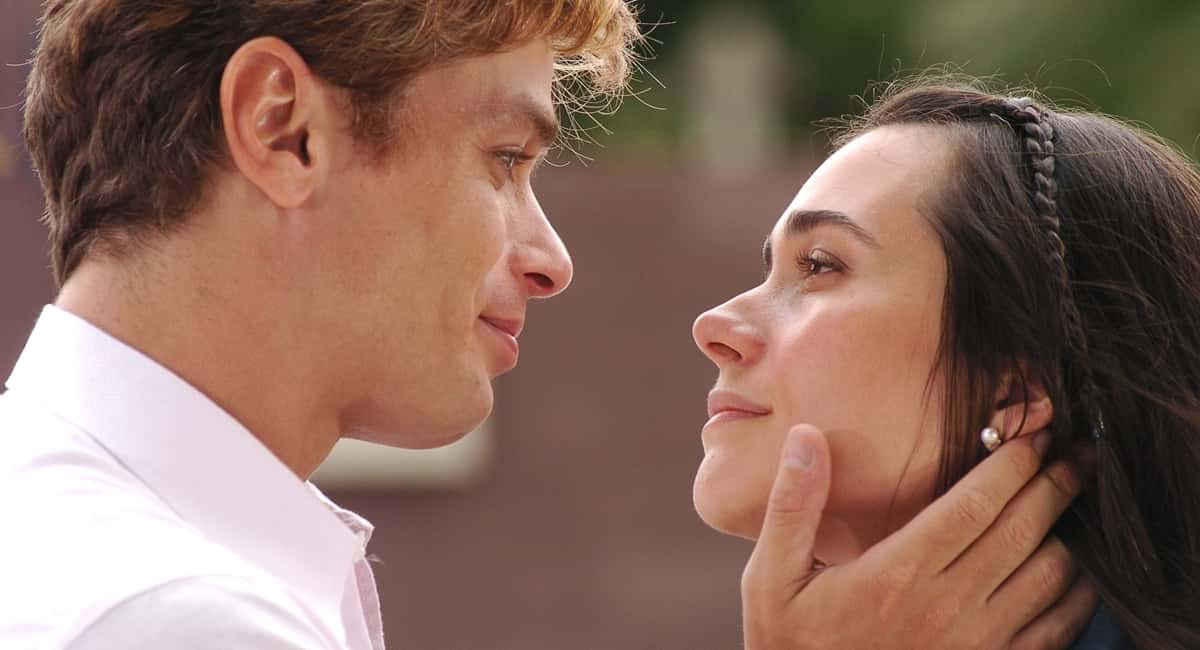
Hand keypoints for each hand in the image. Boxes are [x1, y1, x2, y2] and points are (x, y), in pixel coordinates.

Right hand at [741, 425, 1097, 649]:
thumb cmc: (791, 642)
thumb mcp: (772, 574)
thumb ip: (793, 504)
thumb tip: (806, 435)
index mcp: (896, 574)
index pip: (973, 506)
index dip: (1012, 465)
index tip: (1031, 433)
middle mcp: (946, 608)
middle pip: (1021, 533)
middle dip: (1056, 485)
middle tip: (1076, 453)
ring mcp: (976, 644)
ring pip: (1049, 578)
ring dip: (1070, 533)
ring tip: (1076, 498)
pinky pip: (1055, 628)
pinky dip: (1076, 592)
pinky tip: (1075, 567)